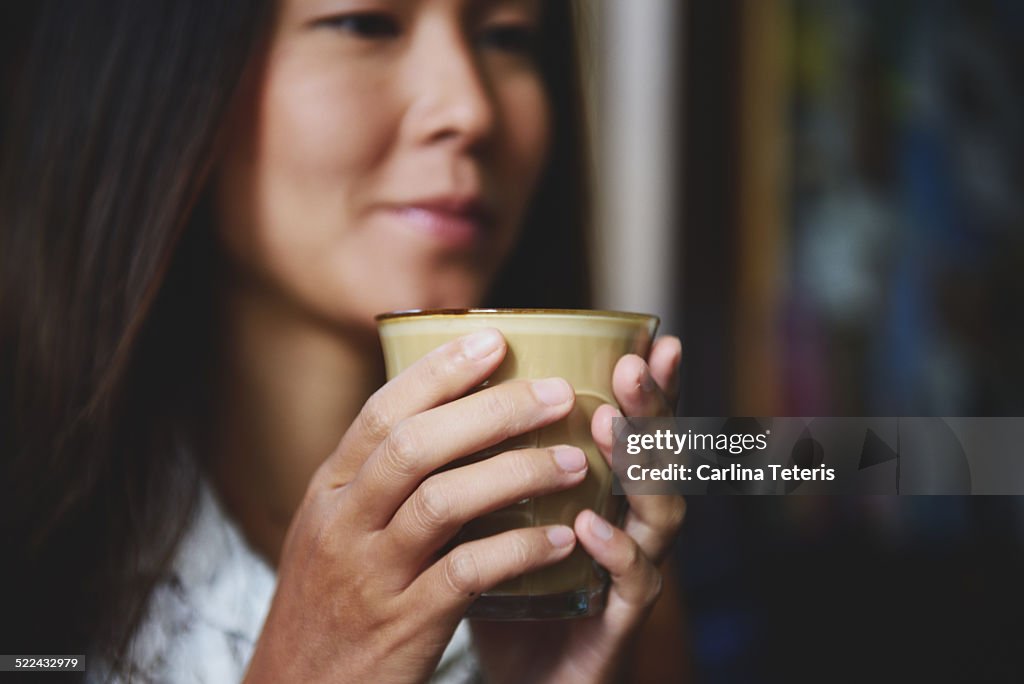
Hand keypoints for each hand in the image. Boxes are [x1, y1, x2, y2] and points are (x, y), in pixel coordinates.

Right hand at [244, 330, 589, 682]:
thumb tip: (440, 421)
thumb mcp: (329, 534)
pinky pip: (468, 574)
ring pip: (444, 502)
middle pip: (418, 445)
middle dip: (492, 410)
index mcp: (327, 493)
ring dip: (516, 472)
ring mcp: (369, 575)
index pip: (383, 413)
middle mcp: (342, 525)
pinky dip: (519, 550)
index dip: (440, 371)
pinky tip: (561, 538)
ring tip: (573, 459)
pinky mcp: (402, 626)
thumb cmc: (329, 607)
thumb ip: (374, 482)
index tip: (494, 338)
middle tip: (554, 392)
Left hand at [473, 335, 685, 683]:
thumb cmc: (507, 591)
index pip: (632, 430)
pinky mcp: (619, 623)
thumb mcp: (493, 518)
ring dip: (638, 466)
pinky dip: (616, 551)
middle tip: (632, 366)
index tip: (650, 340)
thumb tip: (438, 396)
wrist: (520, 677)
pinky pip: (633, 584)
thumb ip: (482, 466)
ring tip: (610, 426)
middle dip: (651, 408)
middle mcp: (629, 524)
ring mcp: (632, 573)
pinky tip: (590, 525)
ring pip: (659, 513)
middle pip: (658, 458)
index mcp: (602, 493)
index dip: (648, 387)